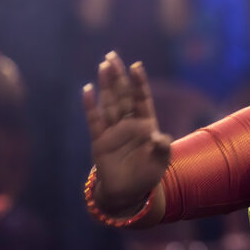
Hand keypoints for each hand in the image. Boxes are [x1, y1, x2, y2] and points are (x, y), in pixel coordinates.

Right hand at [82, 52, 170, 214]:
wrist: (128, 192)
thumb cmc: (147, 174)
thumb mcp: (160, 162)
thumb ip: (162, 148)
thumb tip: (159, 137)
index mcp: (146, 125)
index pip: (142, 99)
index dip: (139, 83)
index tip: (137, 66)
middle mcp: (129, 124)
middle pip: (123, 95)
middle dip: (119, 76)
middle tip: (113, 56)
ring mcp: (113, 131)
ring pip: (109, 103)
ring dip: (106, 85)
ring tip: (103, 65)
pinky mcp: (100, 141)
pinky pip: (94, 121)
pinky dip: (90, 106)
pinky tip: (88, 90)